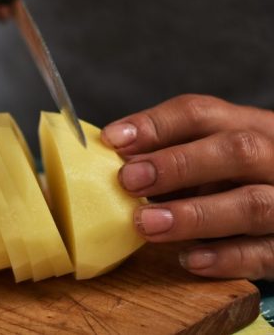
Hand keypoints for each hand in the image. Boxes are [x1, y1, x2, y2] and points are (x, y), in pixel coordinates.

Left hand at [101, 94, 273, 279]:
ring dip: (194, 214)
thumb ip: (170, 154)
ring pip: (252, 203)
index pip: (202, 113)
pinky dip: (223, 257)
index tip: (113, 140)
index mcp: (250, 126)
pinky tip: (188, 258)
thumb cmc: (230, 182)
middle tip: (130, 180)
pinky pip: (262, 253)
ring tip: (147, 223)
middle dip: (177, 164)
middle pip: (237, 150)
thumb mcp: (206, 158)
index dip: (155, 125)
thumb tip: (117, 158)